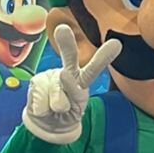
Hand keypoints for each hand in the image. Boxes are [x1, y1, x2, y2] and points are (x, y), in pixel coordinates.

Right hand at [22, 24, 120, 145]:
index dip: (104, 56)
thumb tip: (58, 91)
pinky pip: (40, 96)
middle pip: (69, 56)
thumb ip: (71, 99)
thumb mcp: (76, 111)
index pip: (94, 68)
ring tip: (54, 109)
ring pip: (54, 89)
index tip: (116, 44)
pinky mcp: (36, 81)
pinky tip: (43, 106)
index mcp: (83, 78)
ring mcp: (51, 75)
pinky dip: (42, 108)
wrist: (48, 122)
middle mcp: (68, 71)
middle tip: (62, 29)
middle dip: (66, 44)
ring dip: (55, 105)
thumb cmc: (66, 114)